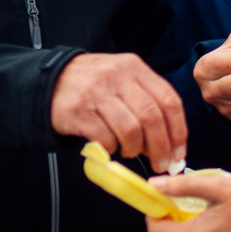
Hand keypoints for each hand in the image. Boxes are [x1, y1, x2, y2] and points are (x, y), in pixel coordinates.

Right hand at [49, 53, 186, 168]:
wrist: (50, 82)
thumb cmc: (95, 86)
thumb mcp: (122, 79)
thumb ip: (147, 101)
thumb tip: (171, 142)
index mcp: (134, 67)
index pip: (169, 100)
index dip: (178, 131)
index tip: (179, 153)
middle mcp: (117, 76)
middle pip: (152, 117)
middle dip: (161, 147)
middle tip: (161, 164)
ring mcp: (97, 92)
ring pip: (131, 130)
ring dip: (135, 149)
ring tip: (130, 152)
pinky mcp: (79, 111)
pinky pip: (106, 138)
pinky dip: (112, 148)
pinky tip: (110, 146)